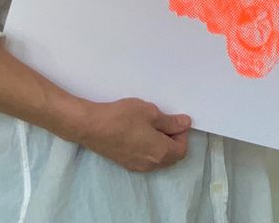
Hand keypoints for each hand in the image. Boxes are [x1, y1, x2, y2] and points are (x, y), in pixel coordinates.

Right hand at [73, 97, 191, 171]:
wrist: (92, 127)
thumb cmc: (123, 117)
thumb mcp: (151, 113)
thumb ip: (170, 121)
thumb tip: (186, 124)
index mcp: (160, 152)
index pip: (182, 149)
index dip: (182, 134)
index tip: (174, 120)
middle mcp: (151, 164)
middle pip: (171, 156)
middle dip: (172, 140)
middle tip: (164, 121)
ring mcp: (137, 166)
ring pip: (159, 159)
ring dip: (161, 145)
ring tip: (151, 125)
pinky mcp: (126, 164)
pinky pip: (146, 160)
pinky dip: (150, 149)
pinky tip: (140, 134)